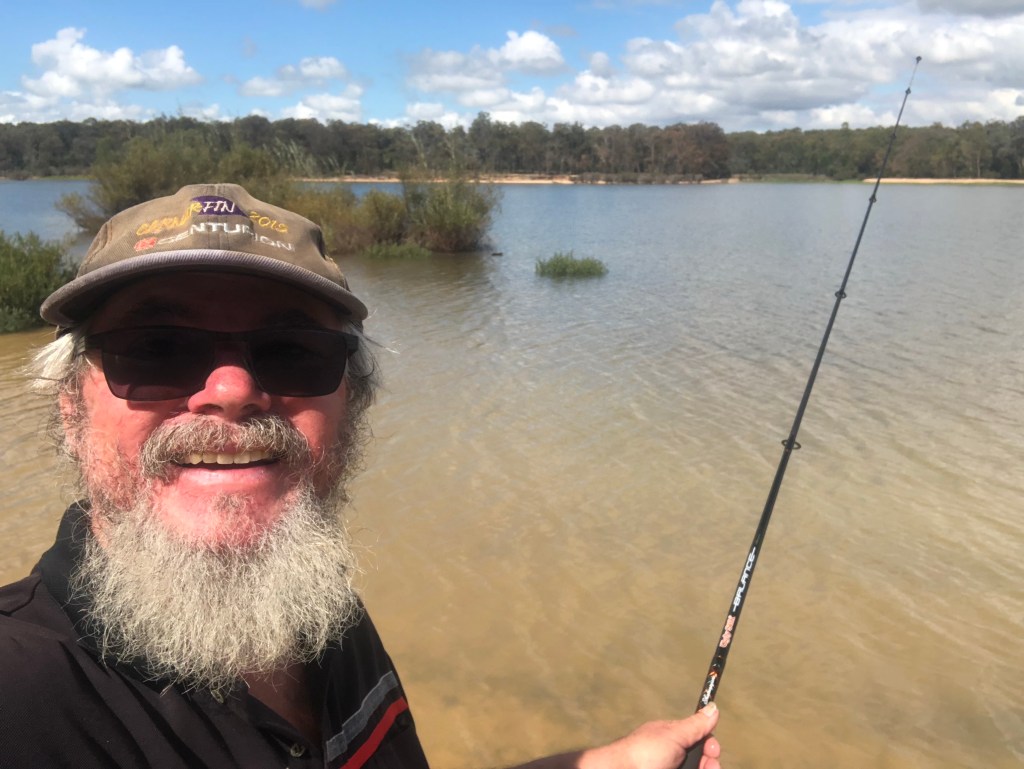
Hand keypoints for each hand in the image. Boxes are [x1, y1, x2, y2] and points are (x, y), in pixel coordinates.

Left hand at [578, 703, 720, 768]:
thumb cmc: (643, 753)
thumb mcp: (673, 735)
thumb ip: (695, 725)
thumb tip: (713, 707)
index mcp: (673, 739)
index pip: (700, 740)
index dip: (710, 746)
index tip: (713, 750)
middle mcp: (674, 755)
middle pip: (701, 759)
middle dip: (710, 762)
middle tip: (709, 765)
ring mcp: (671, 766)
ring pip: (696, 767)